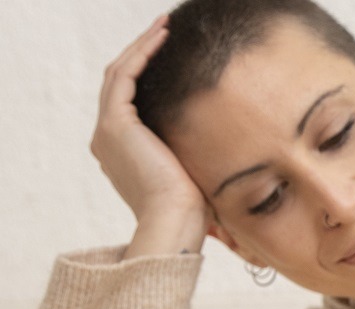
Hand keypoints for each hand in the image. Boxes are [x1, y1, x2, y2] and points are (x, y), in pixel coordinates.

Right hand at [90, 16, 208, 254]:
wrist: (176, 222)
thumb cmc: (194, 212)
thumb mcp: (196, 174)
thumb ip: (199, 156)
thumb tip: (233, 150)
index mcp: (123, 154)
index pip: (132, 103)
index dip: (149, 75)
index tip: (175, 57)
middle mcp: (108, 140)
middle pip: (121, 83)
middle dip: (143, 54)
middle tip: (166, 30)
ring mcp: (108, 131)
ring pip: (119, 74)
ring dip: (142, 46)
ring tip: (164, 26)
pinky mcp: (115, 123)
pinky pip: (124, 75)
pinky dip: (142, 53)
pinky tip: (163, 36)